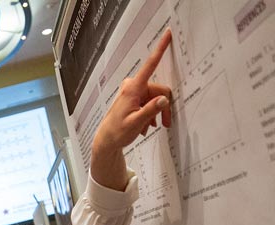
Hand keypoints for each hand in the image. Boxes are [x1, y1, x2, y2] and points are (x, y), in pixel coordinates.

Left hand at [91, 29, 173, 189]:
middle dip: (164, 107)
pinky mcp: (134, 98)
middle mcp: (133, 86)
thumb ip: (151, 111)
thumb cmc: (118, 132)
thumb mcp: (136, 124)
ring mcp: (133, 91)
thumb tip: (164, 100)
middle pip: (159, 91)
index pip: (150, 65)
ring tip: (150, 128)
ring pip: (156, 98)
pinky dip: (150, 114)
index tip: (168, 33)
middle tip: (165, 125)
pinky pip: (149, 102)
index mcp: (133, 88)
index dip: (160, 49)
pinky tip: (144, 126)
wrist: (106, 140)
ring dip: (156, 113)